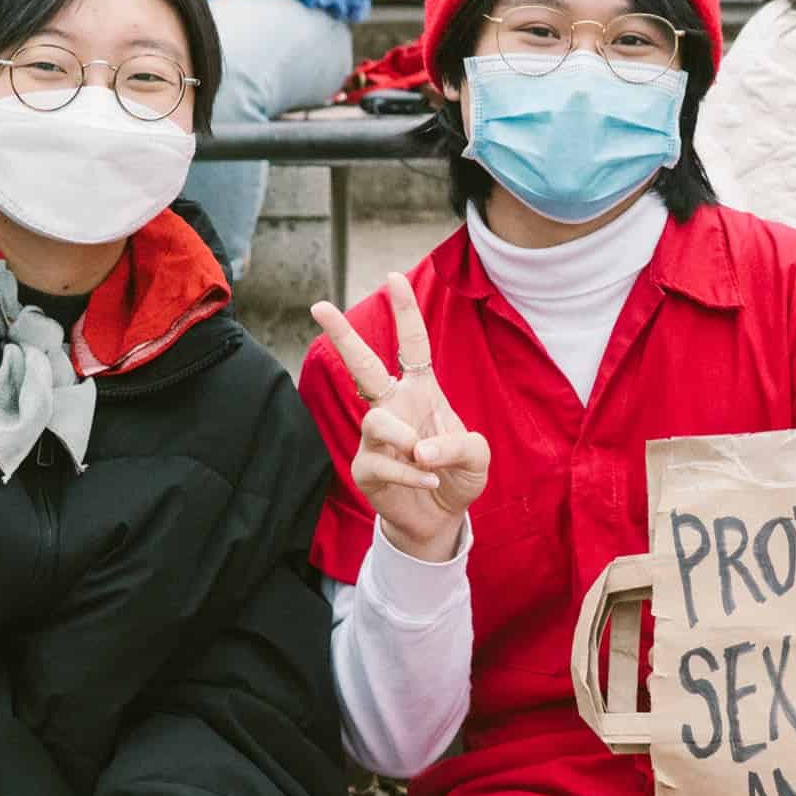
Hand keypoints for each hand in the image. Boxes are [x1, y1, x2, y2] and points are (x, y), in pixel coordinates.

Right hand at [311, 272, 489, 561]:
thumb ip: (458, 446)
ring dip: (404, 437)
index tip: (393, 278)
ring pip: (376, 420)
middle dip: (342, 335)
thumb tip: (418, 448)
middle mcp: (393, 407)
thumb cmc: (456, 474)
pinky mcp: (366, 468)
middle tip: (318, 306)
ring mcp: (375, 438)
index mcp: (420, 391)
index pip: (412, 345)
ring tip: (426, 459)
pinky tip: (429, 480)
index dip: (404, 312)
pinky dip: (411, 472)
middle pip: (363, 366)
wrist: (441, 517)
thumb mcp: (476, 456)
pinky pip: (383, 461)